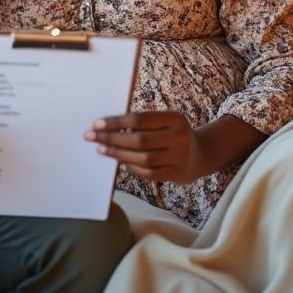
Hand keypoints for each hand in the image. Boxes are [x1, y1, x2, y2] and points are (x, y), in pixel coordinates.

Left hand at [84, 111, 213, 184]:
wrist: (201, 154)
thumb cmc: (171, 134)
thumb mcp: (164, 122)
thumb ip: (142, 124)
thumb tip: (107, 127)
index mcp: (175, 118)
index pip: (140, 119)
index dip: (117, 122)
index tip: (97, 124)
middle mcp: (179, 137)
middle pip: (139, 140)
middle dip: (112, 138)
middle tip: (91, 137)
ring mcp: (179, 157)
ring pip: (142, 158)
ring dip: (118, 154)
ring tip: (101, 149)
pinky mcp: (176, 174)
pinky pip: (148, 173)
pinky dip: (131, 167)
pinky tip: (119, 162)